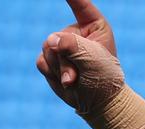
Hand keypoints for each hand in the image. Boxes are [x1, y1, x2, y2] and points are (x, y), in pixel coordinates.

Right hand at [35, 0, 121, 114]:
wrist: (98, 103)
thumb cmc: (103, 79)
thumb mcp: (92, 59)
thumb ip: (72, 45)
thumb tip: (49, 40)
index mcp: (93, 26)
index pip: (81, 5)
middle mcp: (76, 33)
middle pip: (57, 36)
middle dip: (65, 58)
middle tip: (79, 75)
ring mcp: (61, 46)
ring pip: (47, 49)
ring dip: (60, 68)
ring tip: (75, 80)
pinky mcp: (50, 60)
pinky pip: (41, 61)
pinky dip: (52, 73)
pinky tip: (65, 81)